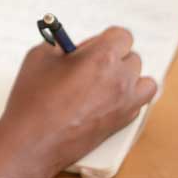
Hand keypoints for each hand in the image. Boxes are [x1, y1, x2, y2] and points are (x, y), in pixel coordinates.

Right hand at [0, 26, 156, 177]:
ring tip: (106, 81)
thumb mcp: (41, 56)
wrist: (33, 142)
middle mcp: (120, 79)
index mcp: (102, 57)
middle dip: (114, 57)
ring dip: (129, 78)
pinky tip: (106, 99)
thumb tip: (70, 44)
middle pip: (133, 58)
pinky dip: (128, 99)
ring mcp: (124, 103)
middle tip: (91, 64)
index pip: (122, 36)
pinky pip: (138, 104)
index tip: (93, 45)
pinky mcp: (122, 123)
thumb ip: (61, 43)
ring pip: (144, 82)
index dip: (106, 38)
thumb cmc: (34, 100)